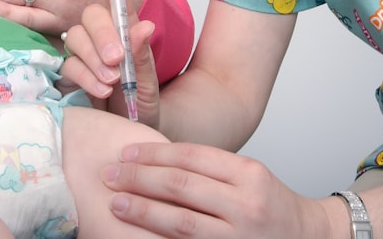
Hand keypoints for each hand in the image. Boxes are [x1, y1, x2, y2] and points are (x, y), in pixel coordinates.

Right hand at [60, 0, 158, 124]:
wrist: (130, 137)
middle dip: (102, 33)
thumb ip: (142, 55)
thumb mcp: (148, 82)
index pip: (116, 0)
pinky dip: (85, 76)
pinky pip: (68, 66)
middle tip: (117, 58)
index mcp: (123, 31)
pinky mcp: (68, 76)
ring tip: (112, 80)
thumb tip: (143, 25)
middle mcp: (101, 38)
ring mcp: (83, 56)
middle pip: (90, 16)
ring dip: (93, 57)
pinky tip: (101, 90)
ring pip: (76, 38)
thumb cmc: (141, 106)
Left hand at [102, 142, 330, 237]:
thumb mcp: (250, 175)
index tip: (126, 152)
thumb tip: (155, 160)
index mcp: (249, 174)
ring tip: (116, 203)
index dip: (154, 153)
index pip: (192, 156)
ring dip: (143, 211)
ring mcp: (238, 236)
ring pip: (180, 222)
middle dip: (140, 179)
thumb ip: (211, 169)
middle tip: (110, 174)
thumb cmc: (272, 205)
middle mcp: (245, 205)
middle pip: (181, 186)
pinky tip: (139, 235)